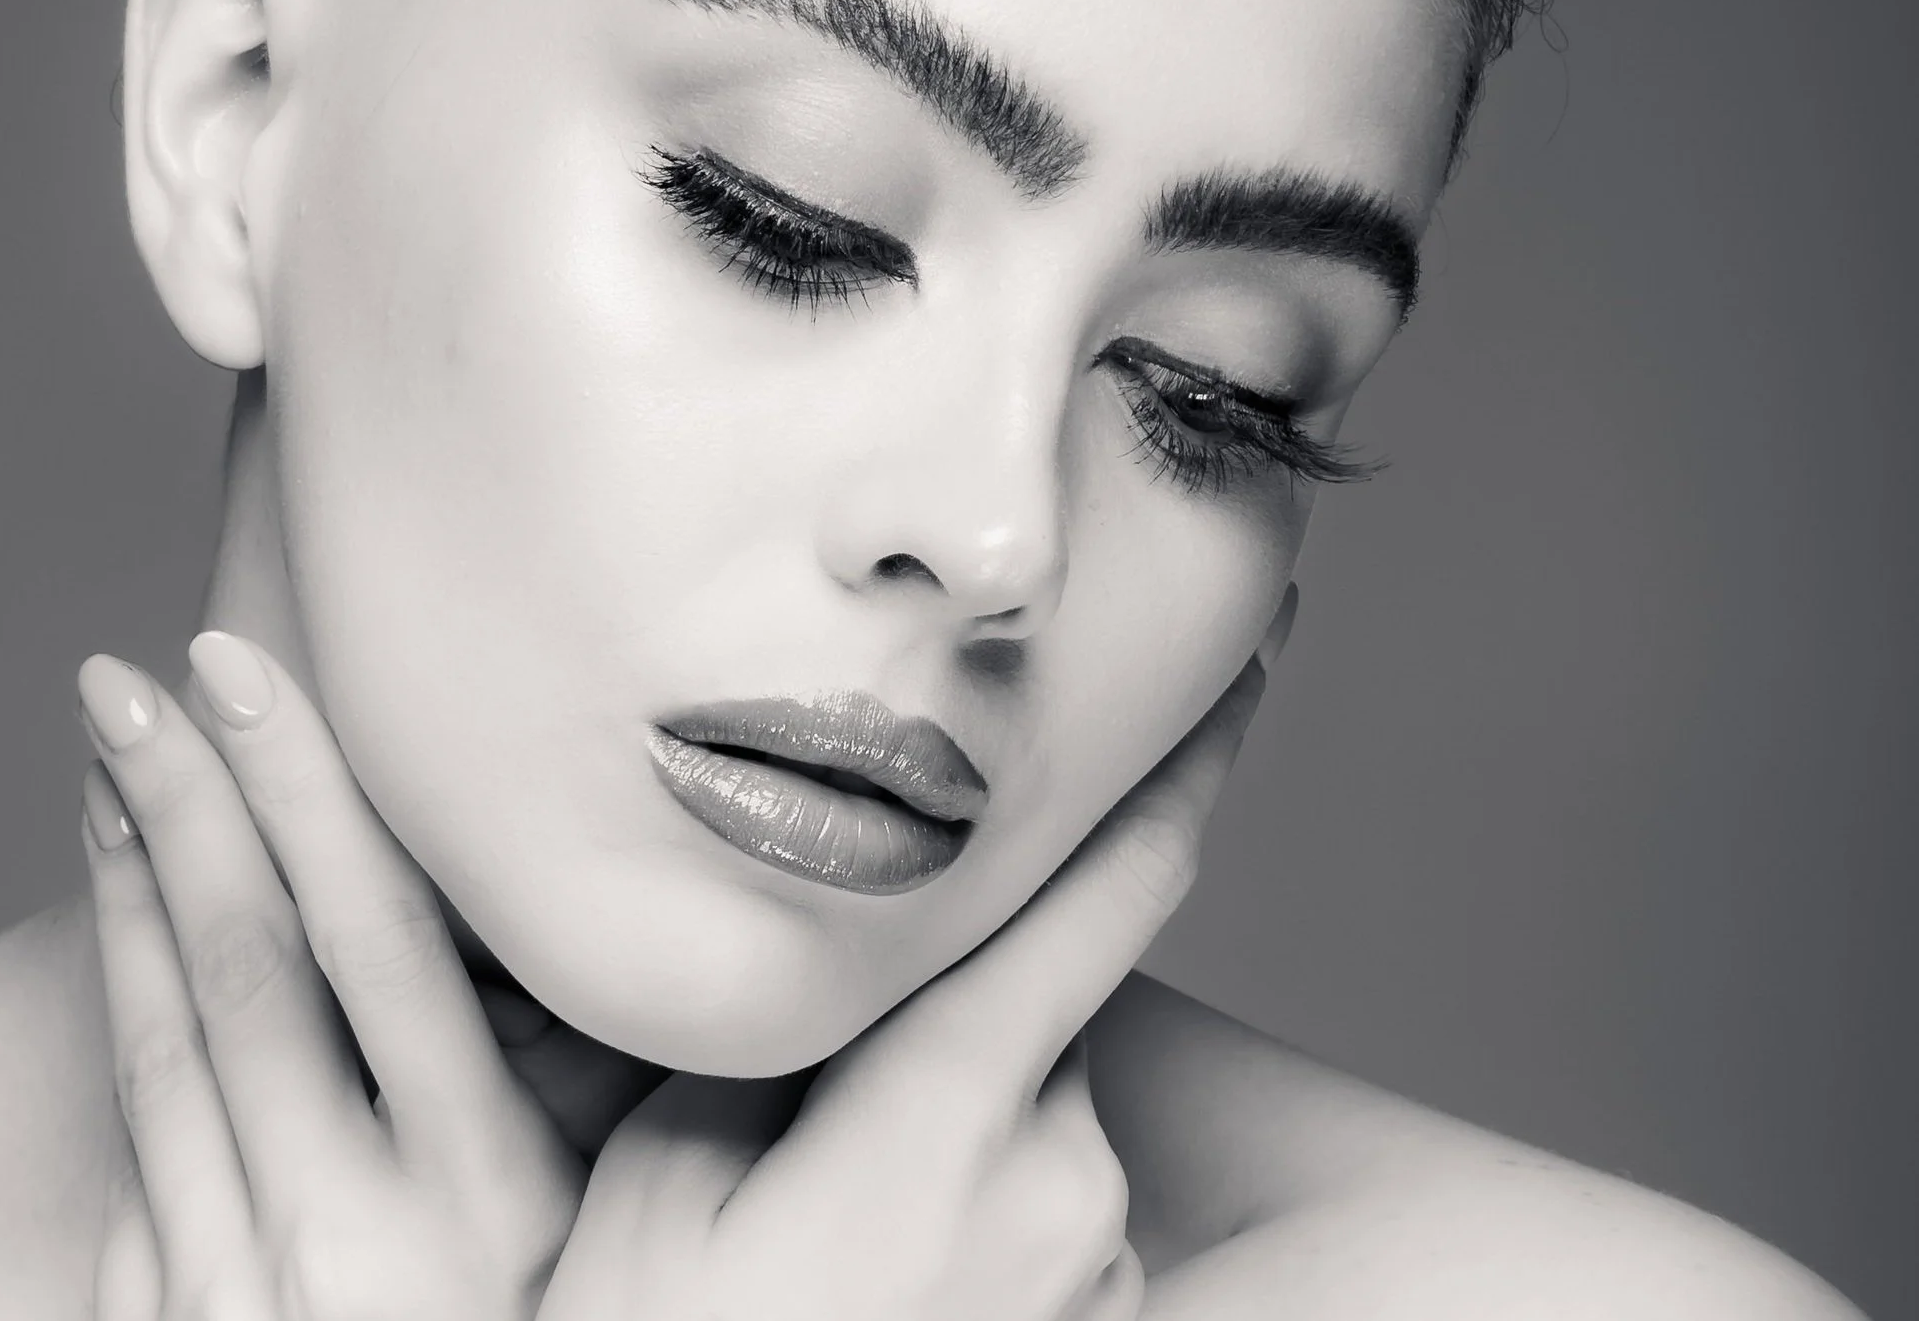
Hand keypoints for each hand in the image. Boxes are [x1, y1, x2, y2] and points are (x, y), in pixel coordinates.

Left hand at [77, 631, 588, 1320]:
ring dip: (134, 878)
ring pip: (169, 1036)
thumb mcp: (601, 1247)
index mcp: (494, 1203)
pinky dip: (116, 993)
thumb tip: (579, 932)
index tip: (246, 669)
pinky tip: (114, 904)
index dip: (305, 794)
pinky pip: (134, 1126)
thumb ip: (579, 1116)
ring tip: (111, 748)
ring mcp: (244, 1285)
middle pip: (254, 967)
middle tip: (148, 670)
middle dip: (199, 800)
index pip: (376, 947)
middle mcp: (358, 1236)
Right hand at [537, 591, 1294, 1320]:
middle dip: (939, 1021)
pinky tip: (857, 1285)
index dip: (1178, 772)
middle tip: (799, 1133)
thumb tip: (856, 969)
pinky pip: (1036, 1205)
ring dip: (938, 1127)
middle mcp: (1065, 1192)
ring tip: (800, 1241)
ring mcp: (1091, 1274)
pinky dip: (960, 1206)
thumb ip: (783, 1042)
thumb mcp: (671, 1178)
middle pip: (1024, 1013)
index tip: (1251, 664)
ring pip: (1023, 1113)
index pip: (1094, 900)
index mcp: (954, 1122)